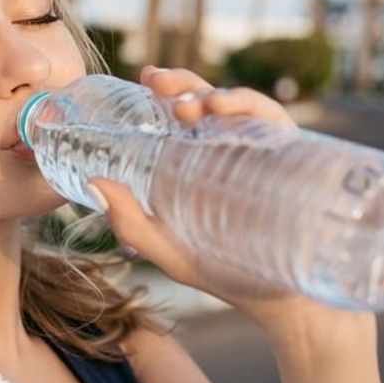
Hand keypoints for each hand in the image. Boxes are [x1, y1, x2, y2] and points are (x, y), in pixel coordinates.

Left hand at [87, 66, 300, 317]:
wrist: (285, 302)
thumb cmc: (229, 277)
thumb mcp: (171, 252)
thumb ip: (131, 222)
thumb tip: (94, 182)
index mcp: (199, 165)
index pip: (180, 118)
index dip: (163, 91)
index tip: (143, 79)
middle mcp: (229, 151)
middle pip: (204, 102)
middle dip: (180, 84)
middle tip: (155, 81)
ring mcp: (259, 150)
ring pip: (234, 104)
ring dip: (206, 93)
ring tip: (184, 107)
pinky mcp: (289, 154)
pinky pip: (268, 117)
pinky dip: (244, 104)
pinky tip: (220, 108)